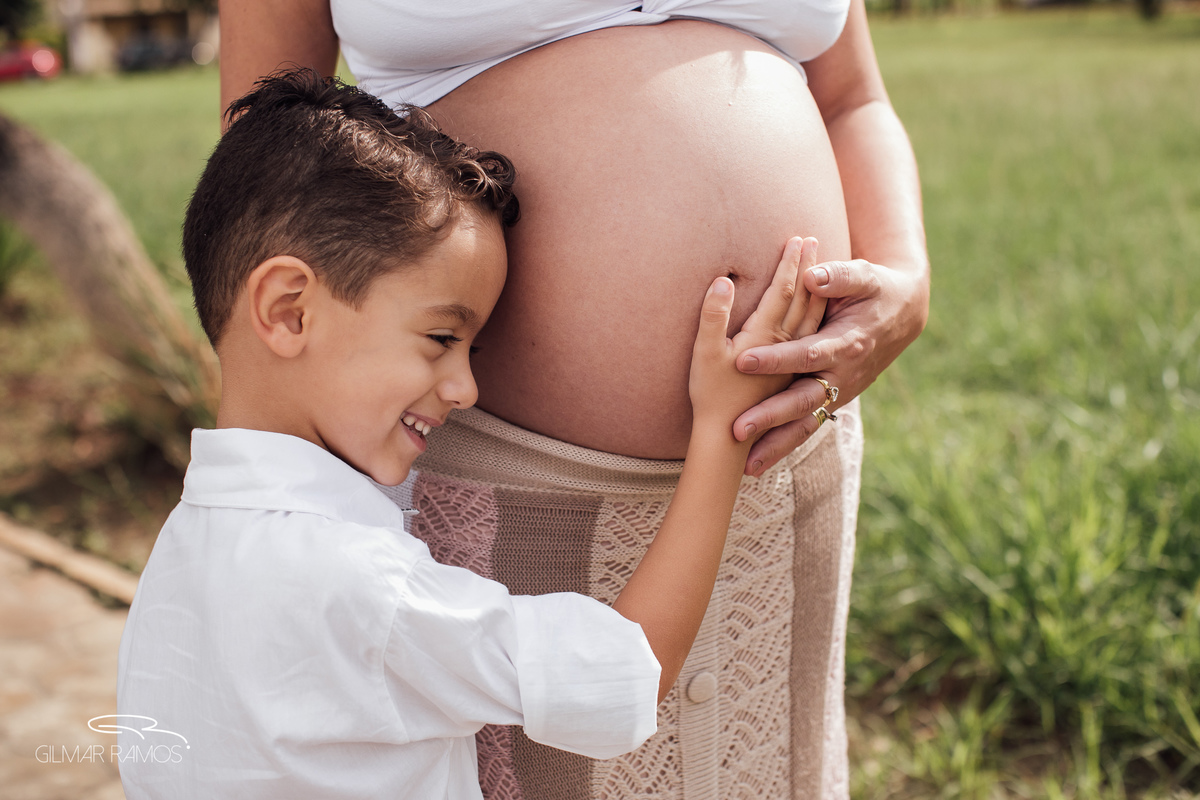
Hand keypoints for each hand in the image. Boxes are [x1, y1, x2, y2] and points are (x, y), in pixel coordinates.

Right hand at [689, 237, 825, 434]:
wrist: (727, 442)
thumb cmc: (710, 396)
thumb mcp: (705, 355)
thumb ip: (714, 316)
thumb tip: (723, 281)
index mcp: (767, 337)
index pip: (784, 291)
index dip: (789, 263)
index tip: (795, 238)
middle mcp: (788, 347)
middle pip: (805, 300)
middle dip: (807, 268)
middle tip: (812, 239)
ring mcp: (795, 362)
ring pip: (813, 319)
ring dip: (817, 290)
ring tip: (819, 266)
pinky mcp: (795, 375)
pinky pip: (814, 338)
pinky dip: (818, 318)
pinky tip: (818, 312)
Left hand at [733, 256, 929, 475]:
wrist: (902, 315)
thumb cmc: (875, 290)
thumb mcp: (864, 276)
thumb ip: (839, 276)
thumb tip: (812, 276)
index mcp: (847, 342)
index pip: (807, 354)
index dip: (777, 358)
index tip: (743, 361)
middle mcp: (844, 374)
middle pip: (803, 400)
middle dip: (771, 417)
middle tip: (738, 429)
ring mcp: (840, 392)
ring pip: (806, 424)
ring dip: (776, 445)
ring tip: (746, 466)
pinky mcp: (834, 401)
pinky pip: (808, 427)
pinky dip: (785, 446)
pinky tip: (759, 463)